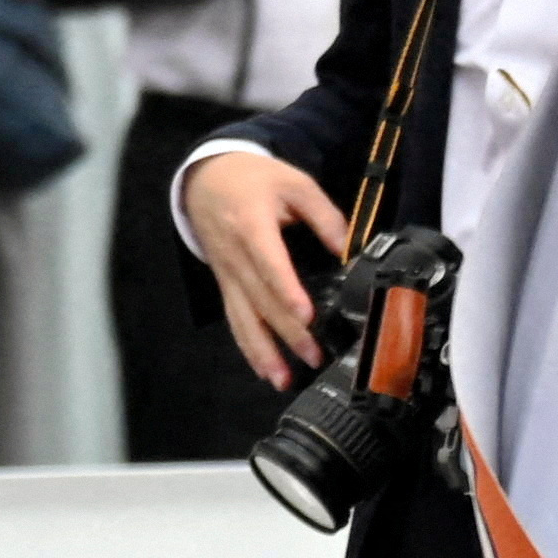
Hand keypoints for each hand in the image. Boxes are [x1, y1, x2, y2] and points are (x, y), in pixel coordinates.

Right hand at [184, 145, 350, 385]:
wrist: (206, 178)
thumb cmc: (254, 179)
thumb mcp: (293, 182)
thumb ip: (324, 215)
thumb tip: (350, 248)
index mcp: (251, 224)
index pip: (268, 262)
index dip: (286, 289)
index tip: (306, 315)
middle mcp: (235, 255)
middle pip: (261, 298)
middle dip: (287, 331)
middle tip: (315, 356)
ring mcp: (227, 274)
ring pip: (243, 317)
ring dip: (263, 351)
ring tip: (283, 379)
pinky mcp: (226, 284)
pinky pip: (234, 319)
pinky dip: (248, 347)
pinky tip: (264, 370)